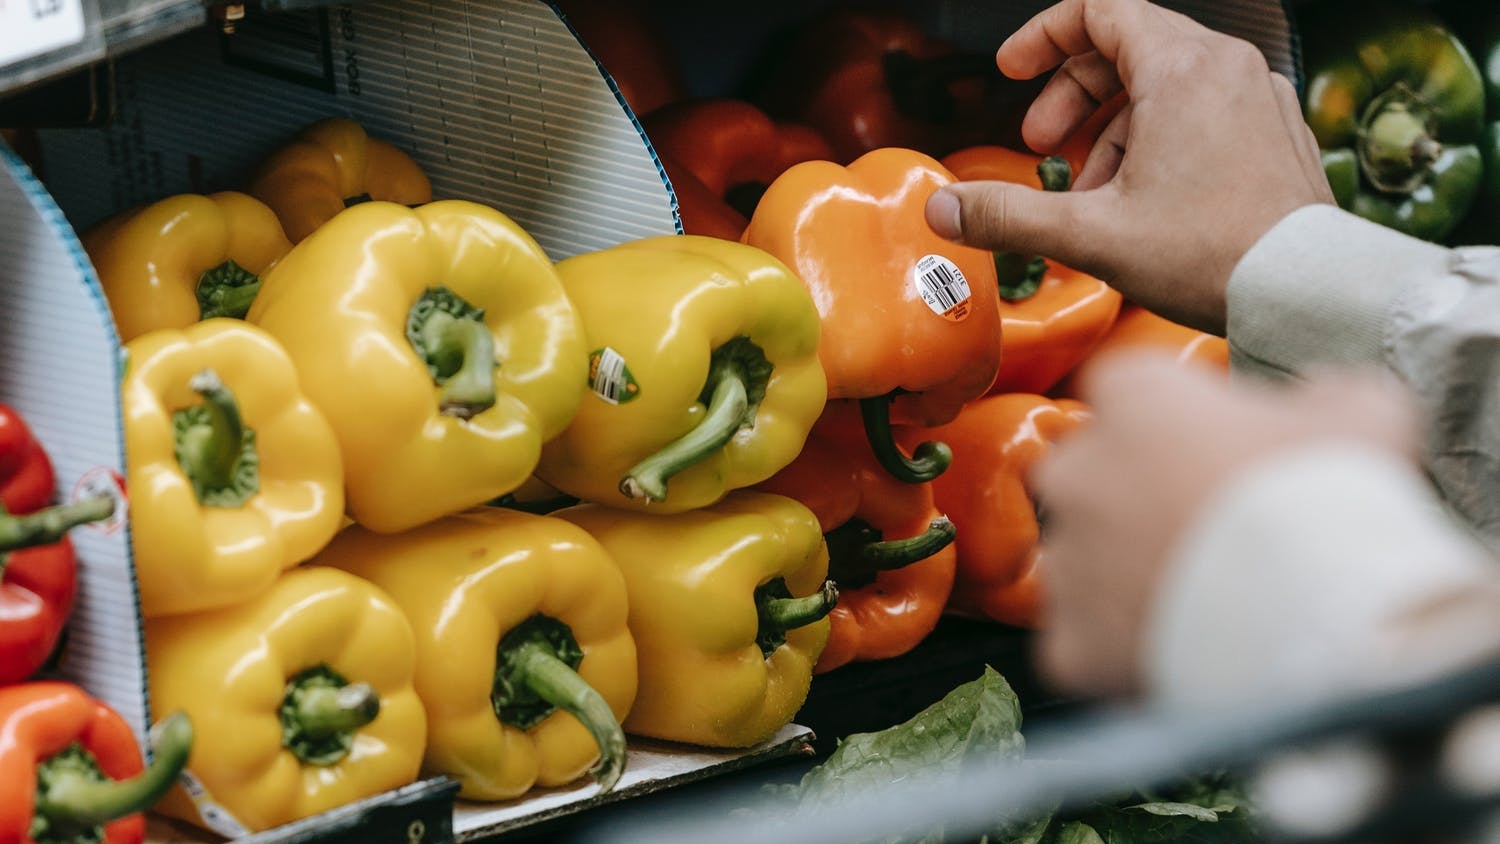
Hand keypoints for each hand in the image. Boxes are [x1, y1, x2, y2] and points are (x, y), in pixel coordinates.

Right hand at [924, 0, 1333, 334]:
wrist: (1307, 293)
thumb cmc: (1215, 256)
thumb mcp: (1091, 235)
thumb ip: (1008, 216)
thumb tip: (943, 209)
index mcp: (1183, 69)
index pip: (1101, 12)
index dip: (1044, 37)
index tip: (1012, 70)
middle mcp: (1228, 69)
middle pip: (1129, 48)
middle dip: (1071, 95)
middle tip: (1039, 145)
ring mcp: (1259, 99)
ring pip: (1167, 85)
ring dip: (1112, 128)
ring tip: (1090, 191)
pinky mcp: (1276, 134)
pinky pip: (1204, 113)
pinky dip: (1159, 141)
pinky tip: (1142, 202)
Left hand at [1030, 352, 1418, 697]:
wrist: (1320, 619)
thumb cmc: (1333, 498)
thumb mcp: (1362, 413)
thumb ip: (1326, 394)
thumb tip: (1320, 397)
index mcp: (1133, 398)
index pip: (1129, 388)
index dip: (1173, 417)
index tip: (1218, 448)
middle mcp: (1078, 471)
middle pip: (1092, 472)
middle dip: (1135, 495)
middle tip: (1207, 529)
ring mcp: (1068, 558)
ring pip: (1081, 558)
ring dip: (1122, 571)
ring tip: (1200, 597)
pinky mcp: (1070, 639)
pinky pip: (1080, 638)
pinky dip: (1116, 646)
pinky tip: (1173, 648)